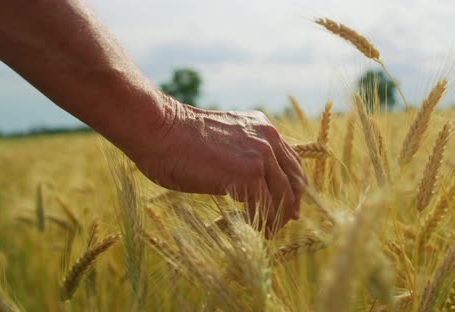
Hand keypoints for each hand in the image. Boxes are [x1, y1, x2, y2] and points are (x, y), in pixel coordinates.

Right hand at [132, 98, 306, 237]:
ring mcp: (261, 154)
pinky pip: (266, 205)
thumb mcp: (222, 140)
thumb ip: (241, 154)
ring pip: (283, 195)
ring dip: (277, 217)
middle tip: (285, 222)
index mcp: (262, 127)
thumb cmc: (178, 139)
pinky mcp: (249, 173)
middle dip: (291, 204)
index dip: (293, 185)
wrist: (159, 130)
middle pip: (294, 179)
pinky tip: (255, 227)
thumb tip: (249, 184)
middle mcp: (268, 138)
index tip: (289, 204)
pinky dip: (263, 220)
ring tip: (268, 230)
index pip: (291, 161)